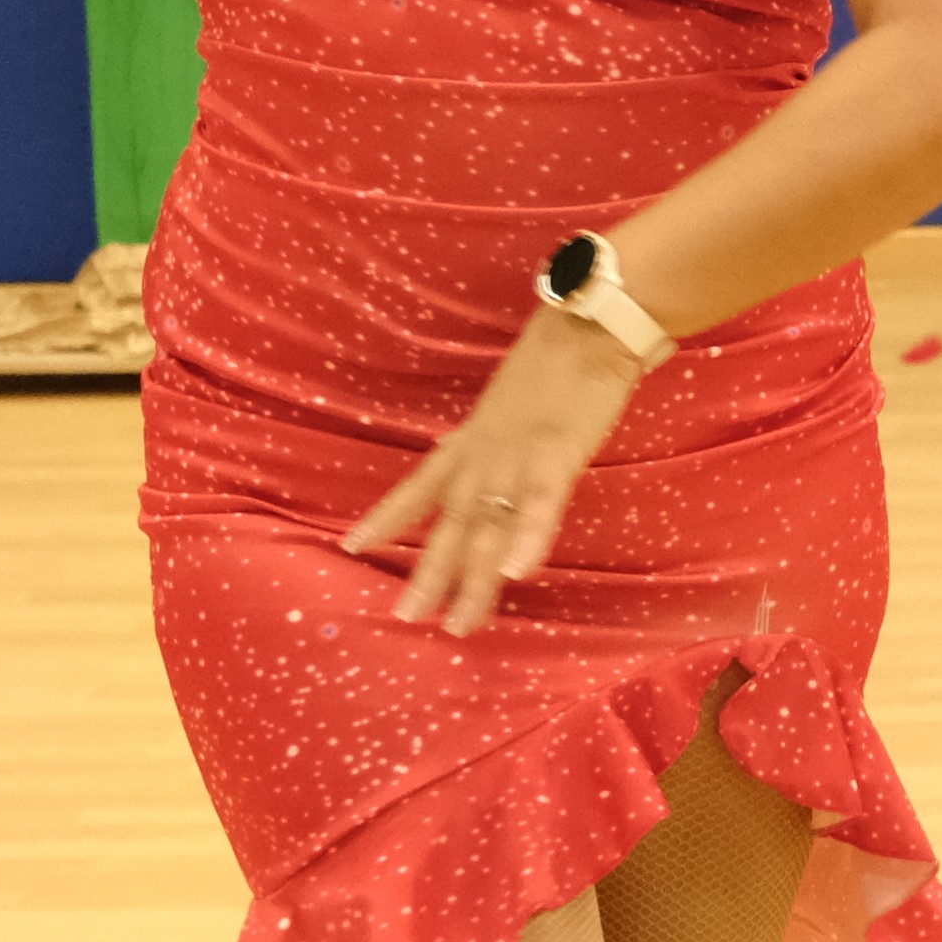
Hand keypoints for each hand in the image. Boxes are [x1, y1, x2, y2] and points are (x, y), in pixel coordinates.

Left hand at [342, 309, 645, 637]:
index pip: (421, 483)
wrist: (589, 317)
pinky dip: (528, 538)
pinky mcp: (556, 453)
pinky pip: (540, 504)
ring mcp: (516, 456)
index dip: (389, 516)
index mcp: (476, 437)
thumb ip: (512, 431)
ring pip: (490, 527)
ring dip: (474, 578)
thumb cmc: (564, 353)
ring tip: (458, 624)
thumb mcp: (521, 398)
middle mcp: (485, 453)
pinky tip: (518, 574)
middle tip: (407, 618)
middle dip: (431, 573)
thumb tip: (511, 452)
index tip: (352, 545)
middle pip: (453, 522)